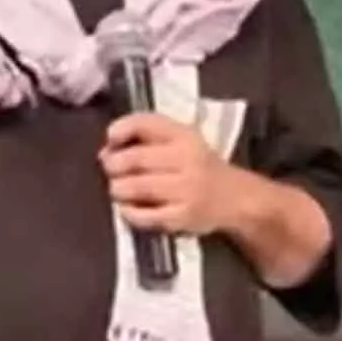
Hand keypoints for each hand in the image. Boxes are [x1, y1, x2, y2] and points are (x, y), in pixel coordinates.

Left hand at [100, 112, 244, 235]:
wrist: (236, 197)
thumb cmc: (199, 166)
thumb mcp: (181, 141)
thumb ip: (146, 138)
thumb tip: (106, 152)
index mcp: (185, 135)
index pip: (145, 123)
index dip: (120, 129)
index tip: (112, 140)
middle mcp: (188, 159)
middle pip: (134, 159)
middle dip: (113, 165)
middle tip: (112, 171)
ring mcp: (186, 190)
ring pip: (136, 187)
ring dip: (118, 189)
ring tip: (120, 190)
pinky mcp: (183, 217)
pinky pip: (143, 216)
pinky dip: (129, 212)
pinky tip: (130, 208)